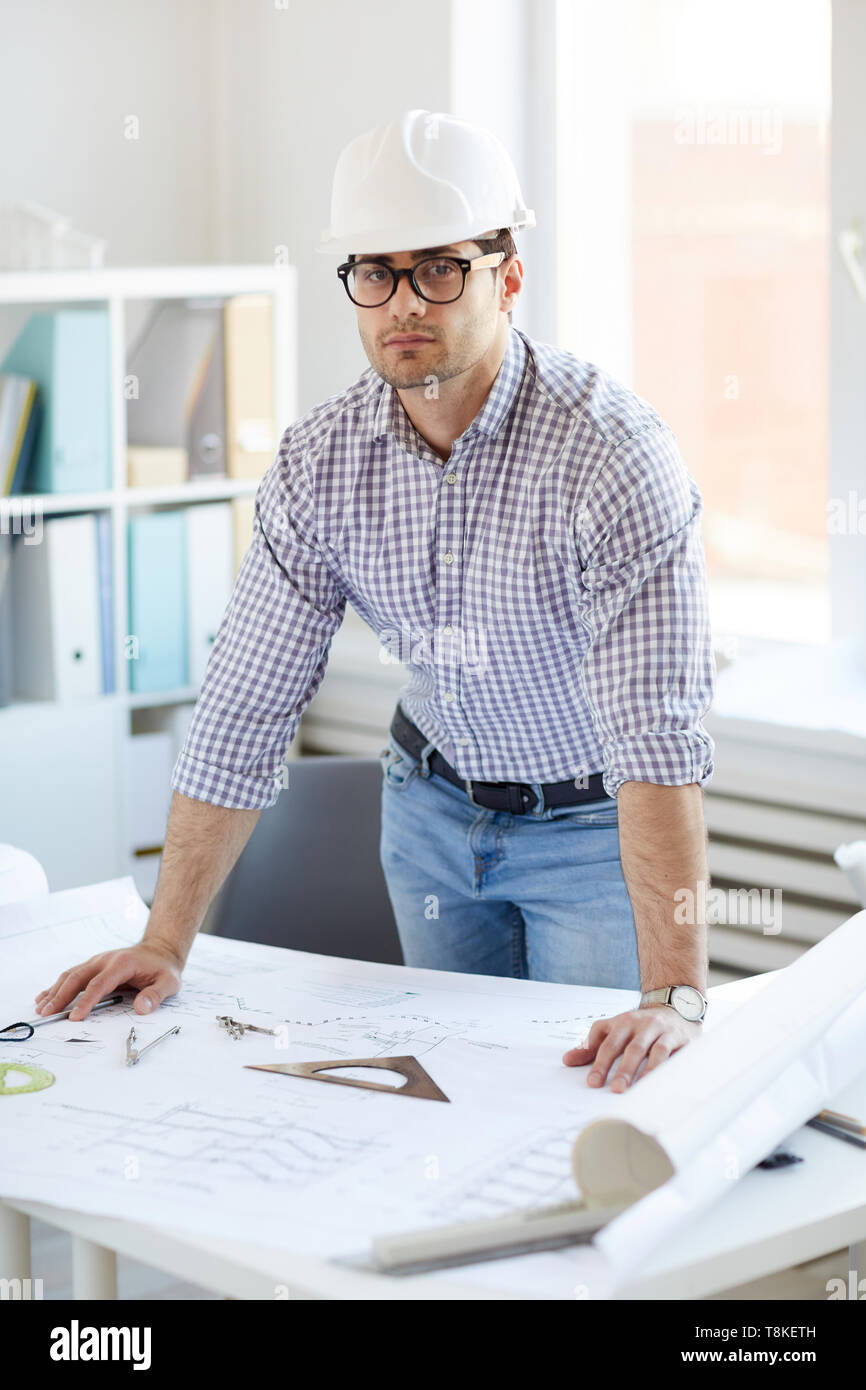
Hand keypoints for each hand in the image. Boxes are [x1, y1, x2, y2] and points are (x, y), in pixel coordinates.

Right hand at [33, 941, 183, 1021]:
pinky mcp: (93, 966)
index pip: (99, 984)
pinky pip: (72, 975)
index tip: (74, 1017)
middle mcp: (105, 960)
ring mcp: (97, 961)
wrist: (160, 950)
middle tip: (47, 1014)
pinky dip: (57, 986)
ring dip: (54, 991)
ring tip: (41, 1008)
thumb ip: (156, 995)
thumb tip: (142, 1008)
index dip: (86, 1001)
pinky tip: (44, 996)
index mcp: (122, 964)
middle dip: (61, 996)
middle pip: (77, 977)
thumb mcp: (169, 982)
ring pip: (71, 975)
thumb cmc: (163, 968)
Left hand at [562, 1005, 701, 1091]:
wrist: (675, 1006)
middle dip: (621, 1068)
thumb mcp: (614, 1029)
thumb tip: (567, 1060)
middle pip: (628, 1047)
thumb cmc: (640, 1025)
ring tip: (636, 1088)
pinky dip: (662, 1067)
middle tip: (614, 1088)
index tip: (592, 1082)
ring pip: (650, 1050)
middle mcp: (640, 1024)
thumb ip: (592, 1045)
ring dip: (642, 1070)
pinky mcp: (677, 1037)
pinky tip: (657, 1081)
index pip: (607, 1043)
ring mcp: (660, 1030)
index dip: (599, 1062)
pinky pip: (670, 1053)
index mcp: (622, 1022)